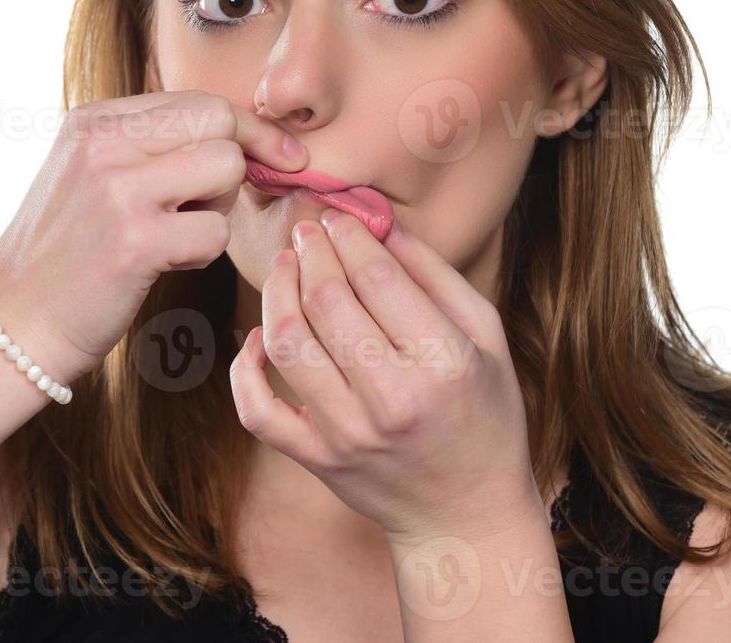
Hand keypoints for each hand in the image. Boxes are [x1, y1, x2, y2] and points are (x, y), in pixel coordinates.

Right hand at [0, 89, 307, 379]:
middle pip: (219, 123)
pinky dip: (203, 252)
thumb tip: (239, 132)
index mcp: (94, 120)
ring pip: (226, 169)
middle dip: (241, 162)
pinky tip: (166, 263)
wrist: (15, 322)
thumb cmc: (66, 254)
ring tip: (176, 233)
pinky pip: (216, 229)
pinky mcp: (135, 241)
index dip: (247, 128)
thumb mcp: (89, 173)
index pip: (198, 100)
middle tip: (220, 202)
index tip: (279, 154)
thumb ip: (148, 144)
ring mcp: (117, 190)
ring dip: (218, 209)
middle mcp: (103, 144)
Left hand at [229, 208, 541, 543]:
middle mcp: (391, 399)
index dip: (348, 236)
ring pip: (287, 343)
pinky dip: (245, 368)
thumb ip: (435, 275)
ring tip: (285, 266)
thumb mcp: (486, 338)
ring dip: (276, 292)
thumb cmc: (484, 415)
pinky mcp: (316, 459)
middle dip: (310, 252)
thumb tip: (381, 222)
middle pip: (326, 301)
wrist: (467, 514)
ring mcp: (346, 433)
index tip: (337, 217)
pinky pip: (257, 409)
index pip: (376, 277)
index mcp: (442, 363)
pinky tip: (258, 336)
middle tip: (306, 229)